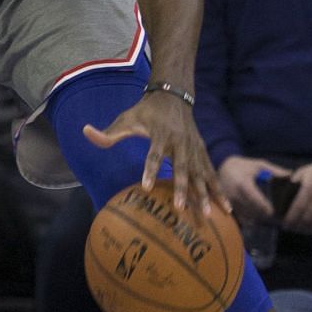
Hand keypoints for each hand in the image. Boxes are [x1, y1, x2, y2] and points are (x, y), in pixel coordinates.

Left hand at [86, 91, 227, 219]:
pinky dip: (218, 190)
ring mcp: (194, 147)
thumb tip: (85, 132)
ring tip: (209, 215)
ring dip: (205, 194)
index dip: (150, 170)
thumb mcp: (126, 118)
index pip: (154, 155)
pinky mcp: (202, 151)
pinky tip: (225, 208)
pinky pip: (211, 173)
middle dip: (181, 188)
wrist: (173, 95)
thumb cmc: (146, 110)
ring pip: (201, 173)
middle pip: (182, 168)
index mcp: (161, 134)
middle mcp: (180, 142)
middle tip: (179, 208)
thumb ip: (108, 132)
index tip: (146, 187)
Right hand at [218, 154, 291, 223]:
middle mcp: (234, 194)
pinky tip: (258, 217)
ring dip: (258, 217)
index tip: (274, 211)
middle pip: (252, 210)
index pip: (255, 199)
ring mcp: (229, 202)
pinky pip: (241, 217)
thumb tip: (291, 176)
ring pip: (247, 215)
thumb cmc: (243, 166)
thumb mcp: (258, 165)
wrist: (222, 167)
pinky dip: (251, 219)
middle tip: (276, 216)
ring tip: (269, 217)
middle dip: (264, 214)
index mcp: (242, 183)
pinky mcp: (228, 207)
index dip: (266, 207)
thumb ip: (274, 171)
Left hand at [283, 154, 311, 234]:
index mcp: (309, 188)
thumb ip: (292, 184)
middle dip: (298, 226)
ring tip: (303, 228)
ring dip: (309, 228)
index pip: (298, 208)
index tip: (285, 225)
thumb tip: (282, 198)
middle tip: (293, 228)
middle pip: (307, 219)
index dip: (290, 219)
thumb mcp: (303, 172)